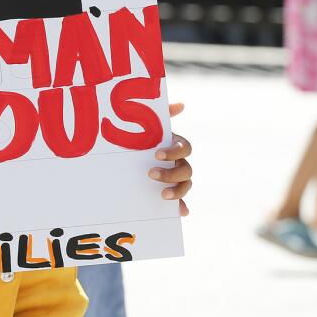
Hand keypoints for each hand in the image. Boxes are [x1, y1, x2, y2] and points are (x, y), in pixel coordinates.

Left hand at [149, 101, 191, 215]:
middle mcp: (180, 163)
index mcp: (176, 146)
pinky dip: (183, 207)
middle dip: (171, 173)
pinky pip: (181, 202)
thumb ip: (162, 115)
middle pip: (186, 169)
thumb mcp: (149, 126)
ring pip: (186, 185)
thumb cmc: (142, 137)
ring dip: (177, 191)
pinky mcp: (171, 192)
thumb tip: (181, 104)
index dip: (173, 152)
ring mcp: (176, 179)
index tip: (157, 155)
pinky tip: (181, 212)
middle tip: (151, 174)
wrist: (130, 153)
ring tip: (162, 194)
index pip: (184, 148)